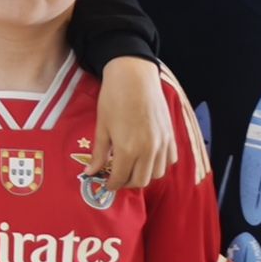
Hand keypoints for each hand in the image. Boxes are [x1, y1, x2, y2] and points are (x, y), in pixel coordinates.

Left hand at [90, 56, 179, 195]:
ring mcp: (163, 143)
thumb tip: (89, 172)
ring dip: (145, 175)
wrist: (134, 77)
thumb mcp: (102, 127)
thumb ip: (99, 153)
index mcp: (128, 149)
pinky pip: (170, 160)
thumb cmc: (114, 99)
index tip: (106, 183)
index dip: (112, 184)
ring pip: (158, 173)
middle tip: (117, 177)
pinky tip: (147, 158)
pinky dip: (159, 164)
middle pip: (141, 181)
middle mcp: (149, 150)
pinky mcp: (171, 135)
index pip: (121, 178)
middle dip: (127, 183)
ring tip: (132, 167)